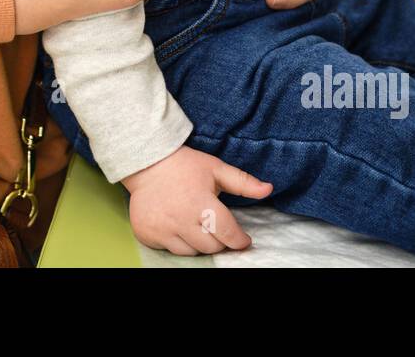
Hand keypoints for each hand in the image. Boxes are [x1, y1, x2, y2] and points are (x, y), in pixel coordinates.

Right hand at [121, 144, 272, 255]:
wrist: (146, 162)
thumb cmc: (184, 166)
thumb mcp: (216, 168)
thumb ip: (243, 182)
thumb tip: (268, 189)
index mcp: (200, 201)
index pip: (227, 233)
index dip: (239, 240)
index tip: (242, 239)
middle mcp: (180, 218)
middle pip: (211, 247)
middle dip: (219, 240)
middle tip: (215, 226)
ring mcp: (162, 229)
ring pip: (191, 252)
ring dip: (198, 242)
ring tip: (195, 224)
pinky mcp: (147, 234)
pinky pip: (170, 249)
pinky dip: (177, 242)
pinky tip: (176, 225)